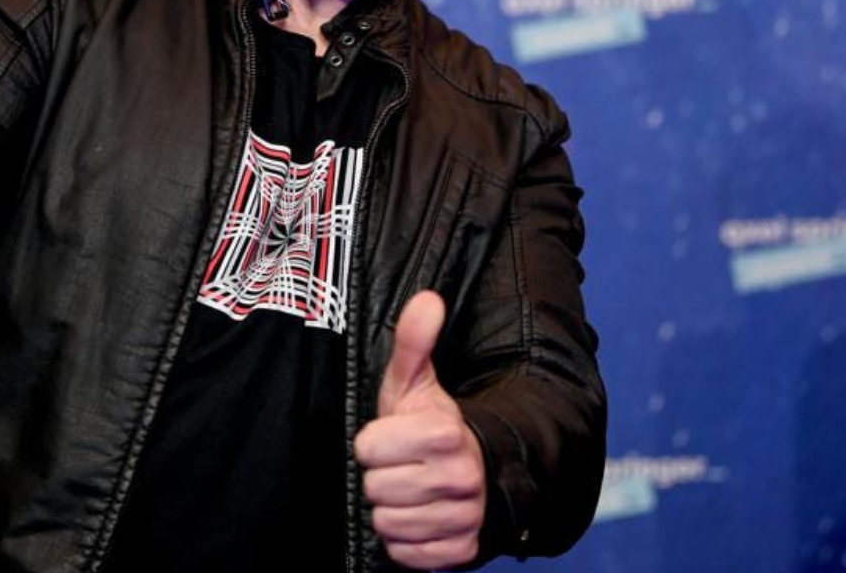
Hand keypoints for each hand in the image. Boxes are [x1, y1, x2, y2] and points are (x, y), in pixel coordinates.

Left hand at [354, 290, 485, 569]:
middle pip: (375, 488)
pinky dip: (405, 541)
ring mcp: (463, 517)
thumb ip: (414, 341)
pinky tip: (418, 517)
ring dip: (391, 509)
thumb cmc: (431, 426)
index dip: (372, 443)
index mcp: (445, 433)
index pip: (368, 449)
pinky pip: (405, 553)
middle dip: (380, 476)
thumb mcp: (417, 382)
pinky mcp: (461, 551)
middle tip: (400, 466)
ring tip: (409, 490)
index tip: (389, 438)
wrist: (476, 473)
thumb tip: (427, 298)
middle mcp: (460, 477)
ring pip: (387, 523)